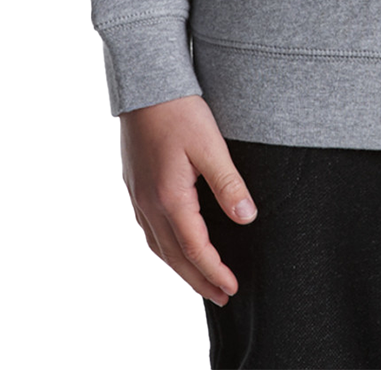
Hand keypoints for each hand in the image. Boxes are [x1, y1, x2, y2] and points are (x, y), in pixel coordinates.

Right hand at [119, 94, 256, 304]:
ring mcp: (137, 195)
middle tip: (221, 297)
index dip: (214, 272)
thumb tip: (247, 218)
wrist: (144, 84)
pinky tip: (175, 245)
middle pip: (174, 256)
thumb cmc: (179, 110)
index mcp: (169, 198)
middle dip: (198, 280)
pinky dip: (165, 248)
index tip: (232, 288)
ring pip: (158, 246)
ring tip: (201, 279)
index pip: (194, 249)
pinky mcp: (134, 185)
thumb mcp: (211, 145)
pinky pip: (149, 230)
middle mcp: (148, 204)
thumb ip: (228, 183)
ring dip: (180, 268)